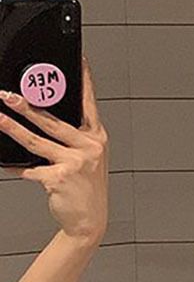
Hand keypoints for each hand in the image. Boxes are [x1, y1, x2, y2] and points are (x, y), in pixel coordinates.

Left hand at [0, 55, 108, 242]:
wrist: (89, 221)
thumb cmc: (85, 189)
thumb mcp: (85, 160)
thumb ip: (69, 140)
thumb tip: (40, 118)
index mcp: (97, 139)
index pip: (89, 103)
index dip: (84, 80)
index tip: (79, 60)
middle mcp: (90, 148)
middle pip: (53, 120)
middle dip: (28, 105)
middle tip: (8, 94)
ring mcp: (75, 162)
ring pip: (37, 140)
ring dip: (13, 127)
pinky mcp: (59, 178)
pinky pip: (30, 168)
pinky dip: (16, 167)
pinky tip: (9, 165)